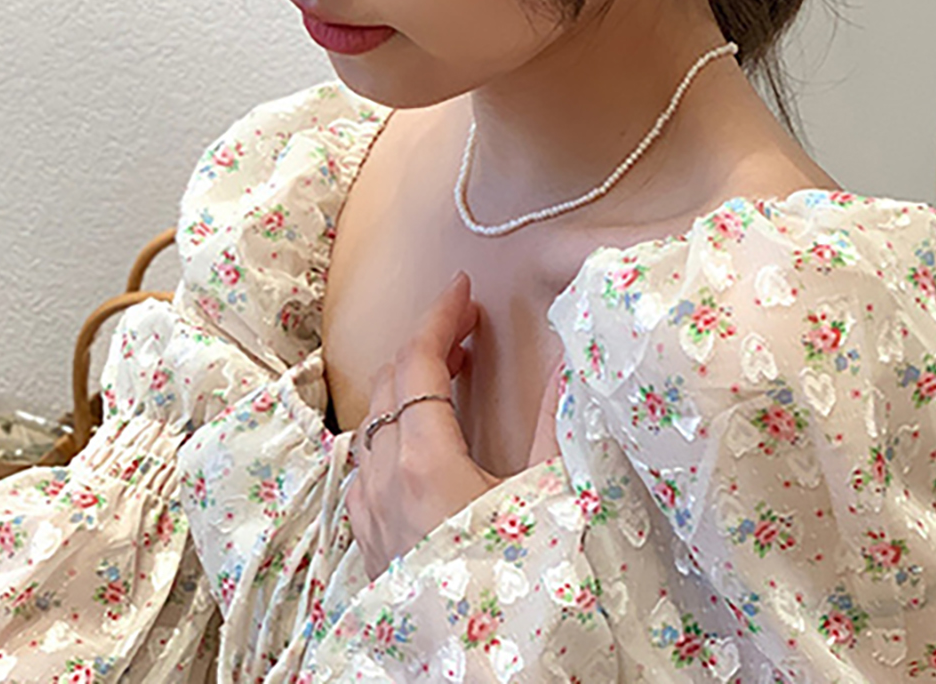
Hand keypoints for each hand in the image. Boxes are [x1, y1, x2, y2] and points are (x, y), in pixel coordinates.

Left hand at [345, 272, 564, 581]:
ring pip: (371, 430)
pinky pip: (366, 470)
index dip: (438, 318)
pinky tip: (422, 442)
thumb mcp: (551, 498)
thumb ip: (556, 422)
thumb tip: (569, 357)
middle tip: (467, 328)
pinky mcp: (371, 552)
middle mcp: (382, 488)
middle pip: (385, 389)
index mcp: (423, 465)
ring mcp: (370, 523)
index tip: (465, 290)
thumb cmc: (519, 586)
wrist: (484, 674)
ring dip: (405, 389)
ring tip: (449, 376)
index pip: (414, 364)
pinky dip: (391, 432)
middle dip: (424, 346)